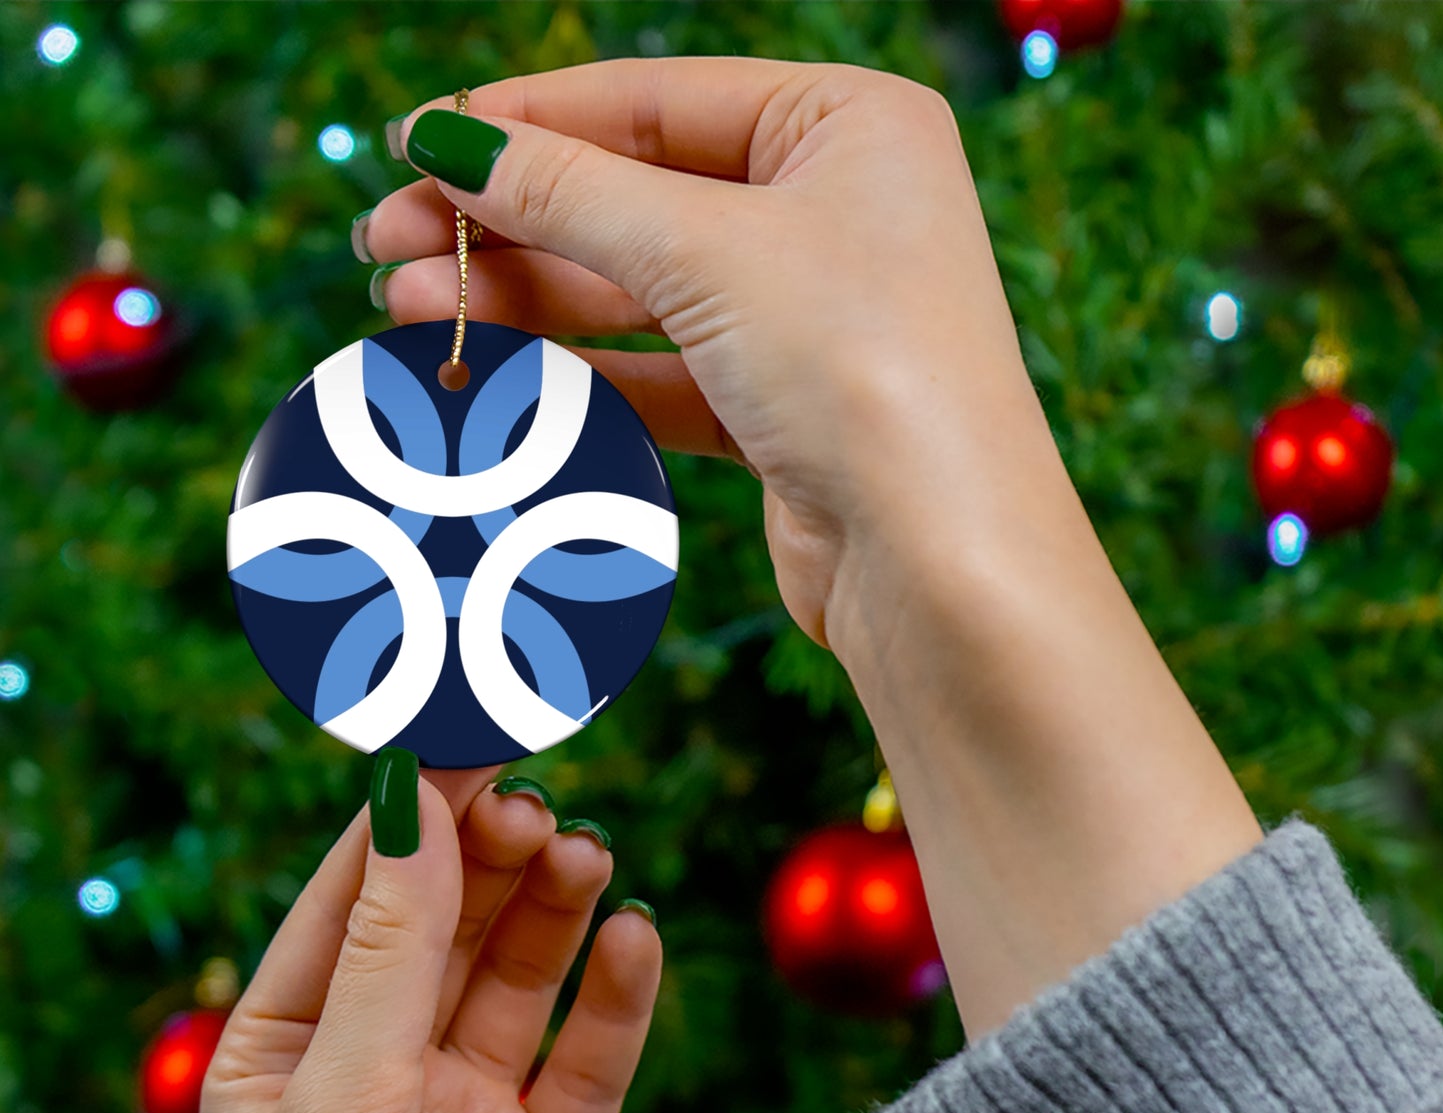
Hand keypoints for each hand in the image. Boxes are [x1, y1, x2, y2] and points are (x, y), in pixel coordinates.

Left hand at [201, 766, 661, 1112]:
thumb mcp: (346, 1096)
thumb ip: (392, 945)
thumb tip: (414, 798)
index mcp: (290, 1050)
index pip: (355, 895)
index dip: (412, 813)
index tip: (468, 732)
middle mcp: (380, 1070)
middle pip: (446, 922)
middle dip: (489, 857)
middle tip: (537, 803)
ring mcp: (469, 1112)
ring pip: (521, 974)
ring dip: (554, 909)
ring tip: (586, 856)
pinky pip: (591, 1054)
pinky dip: (618, 994)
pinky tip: (635, 940)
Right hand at [360, 56, 1054, 661]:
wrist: (939, 564)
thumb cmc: (862, 371)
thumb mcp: (706, 251)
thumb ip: (570, 192)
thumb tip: (448, 140)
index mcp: (849, 125)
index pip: (655, 100)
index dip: (527, 121)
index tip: (415, 142)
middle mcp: (835, 211)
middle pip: (636, 197)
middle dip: (508, 221)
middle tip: (385, 243)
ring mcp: (809, 316)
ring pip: (639, 291)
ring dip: (525, 300)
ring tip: (407, 309)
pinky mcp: (782, 410)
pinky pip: (660, 372)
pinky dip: (578, 372)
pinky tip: (491, 371)